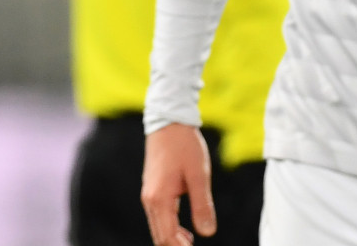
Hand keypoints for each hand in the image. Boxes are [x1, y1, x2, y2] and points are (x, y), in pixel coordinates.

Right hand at [141, 123, 215, 245]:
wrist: (168, 123)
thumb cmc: (184, 147)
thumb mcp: (199, 176)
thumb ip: (202, 205)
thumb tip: (207, 233)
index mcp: (159, 199)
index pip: (168, 237)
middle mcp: (150, 200)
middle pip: (159, 237)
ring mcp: (149, 195)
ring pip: (158, 229)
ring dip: (173, 240)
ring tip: (192, 244)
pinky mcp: (152, 190)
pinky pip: (158, 218)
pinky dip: (170, 230)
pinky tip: (186, 232)